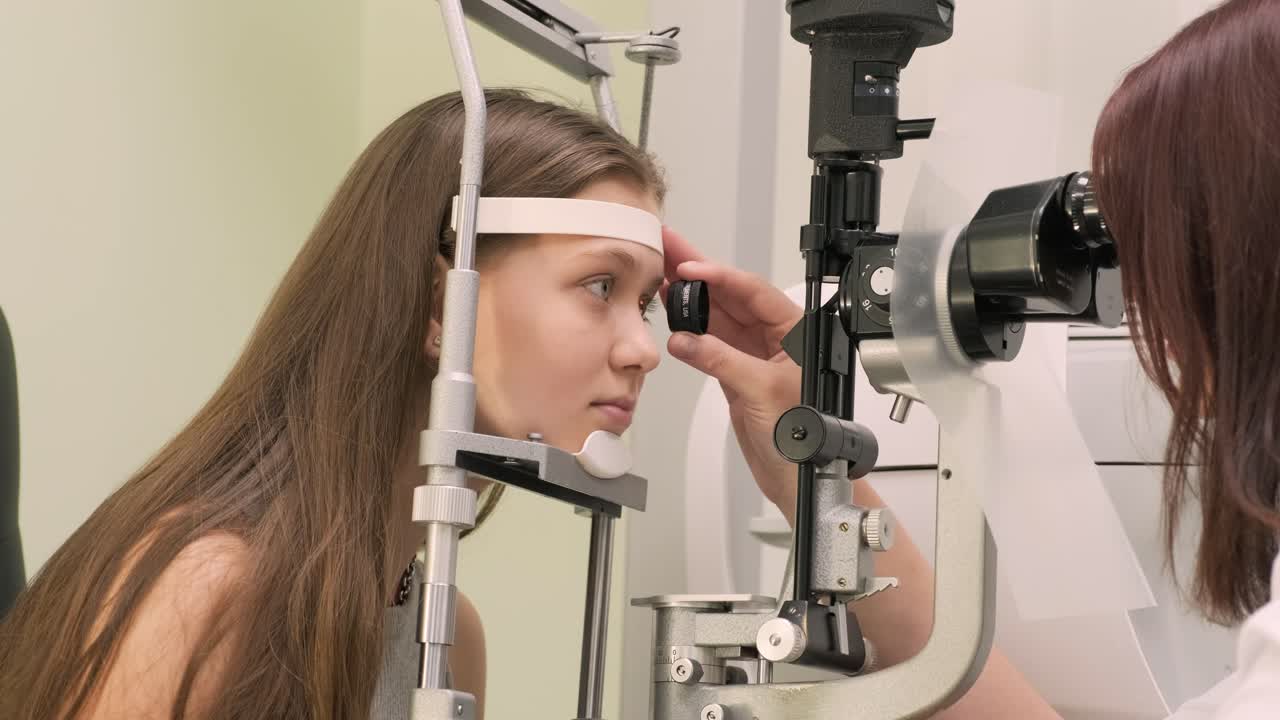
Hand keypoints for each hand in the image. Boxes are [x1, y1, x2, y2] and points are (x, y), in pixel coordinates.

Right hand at [661, 227, 802, 516]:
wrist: (799, 478)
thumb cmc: (804, 439)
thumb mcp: (761, 391)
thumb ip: (722, 361)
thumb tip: (688, 340)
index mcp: (795, 332)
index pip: (752, 291)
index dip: (717, 275)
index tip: (688, 267)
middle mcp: (775, 338)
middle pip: (731, 296)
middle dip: (698, 273)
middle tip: (668, 248)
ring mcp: (754, 355)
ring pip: (718, 317)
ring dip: (690, 298)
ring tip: (660, 273)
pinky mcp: (738, 374)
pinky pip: (710, 343)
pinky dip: (690, 332)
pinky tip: (672, 316)